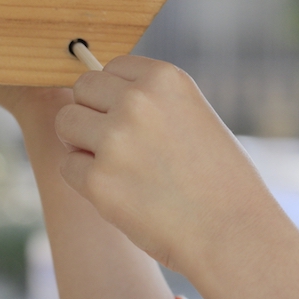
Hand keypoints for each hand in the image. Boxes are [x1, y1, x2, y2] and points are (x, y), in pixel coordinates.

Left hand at [54, 55, 276, 272]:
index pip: (113, 66)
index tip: (136, 121)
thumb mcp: (193, 115)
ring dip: (82, 143)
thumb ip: (150, 101)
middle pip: (83, 90)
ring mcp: (115, 140)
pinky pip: (68, 167)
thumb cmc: (218, 178)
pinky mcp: (98, 181)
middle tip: (120, 146)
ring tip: (117, 166)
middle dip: (93, 114)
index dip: (117, 95)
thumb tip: (93, 99)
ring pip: (65, 123)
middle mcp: (137, 101)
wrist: (232, 232)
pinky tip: (122, 193)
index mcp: (165, 79)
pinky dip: (87, 181)